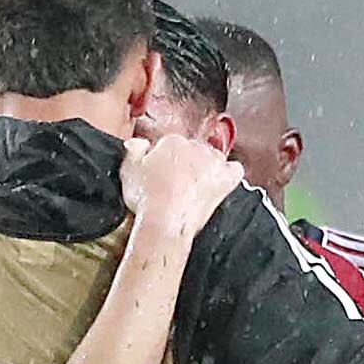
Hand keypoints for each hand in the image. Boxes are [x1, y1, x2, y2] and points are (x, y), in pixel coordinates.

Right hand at [121, 129, 238, 234]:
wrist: (164, 222)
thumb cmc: (146, 199)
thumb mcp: (128, 171)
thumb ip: (133, 152)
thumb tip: (138, 143)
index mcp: (171, 141)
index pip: (173, 144)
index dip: (167, 160)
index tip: (162, 174)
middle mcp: (194, 147)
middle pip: (194, 150)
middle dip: (188, 163)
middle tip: (178, 184)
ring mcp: (212, 163)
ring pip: (214, 158)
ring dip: (208, 167)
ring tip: (196, 185)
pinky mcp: (224, 180)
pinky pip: (235, 170)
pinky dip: (230, 174)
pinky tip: (222, 181)